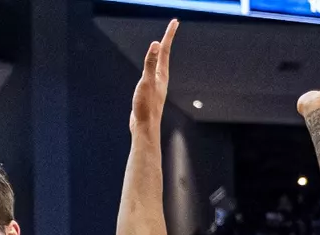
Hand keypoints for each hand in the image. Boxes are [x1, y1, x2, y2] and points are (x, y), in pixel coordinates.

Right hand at [130, 19, 177, 134]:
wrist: (145, 127)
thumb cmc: (145, 106)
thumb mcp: (146, 82)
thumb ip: (150, 63)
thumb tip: (156, 44)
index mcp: (161, 74)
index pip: (165, 50)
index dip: (169, 35)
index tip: (175, 22)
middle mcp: (161, 78)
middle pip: (164, 55)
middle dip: (167, 40)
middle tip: (172, 27)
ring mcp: (156, 85)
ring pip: (160, 64)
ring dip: (161, 52)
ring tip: (163, 45)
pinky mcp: (150, 92)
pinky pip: (152, 73)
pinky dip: (153, 65)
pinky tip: (150, 70)